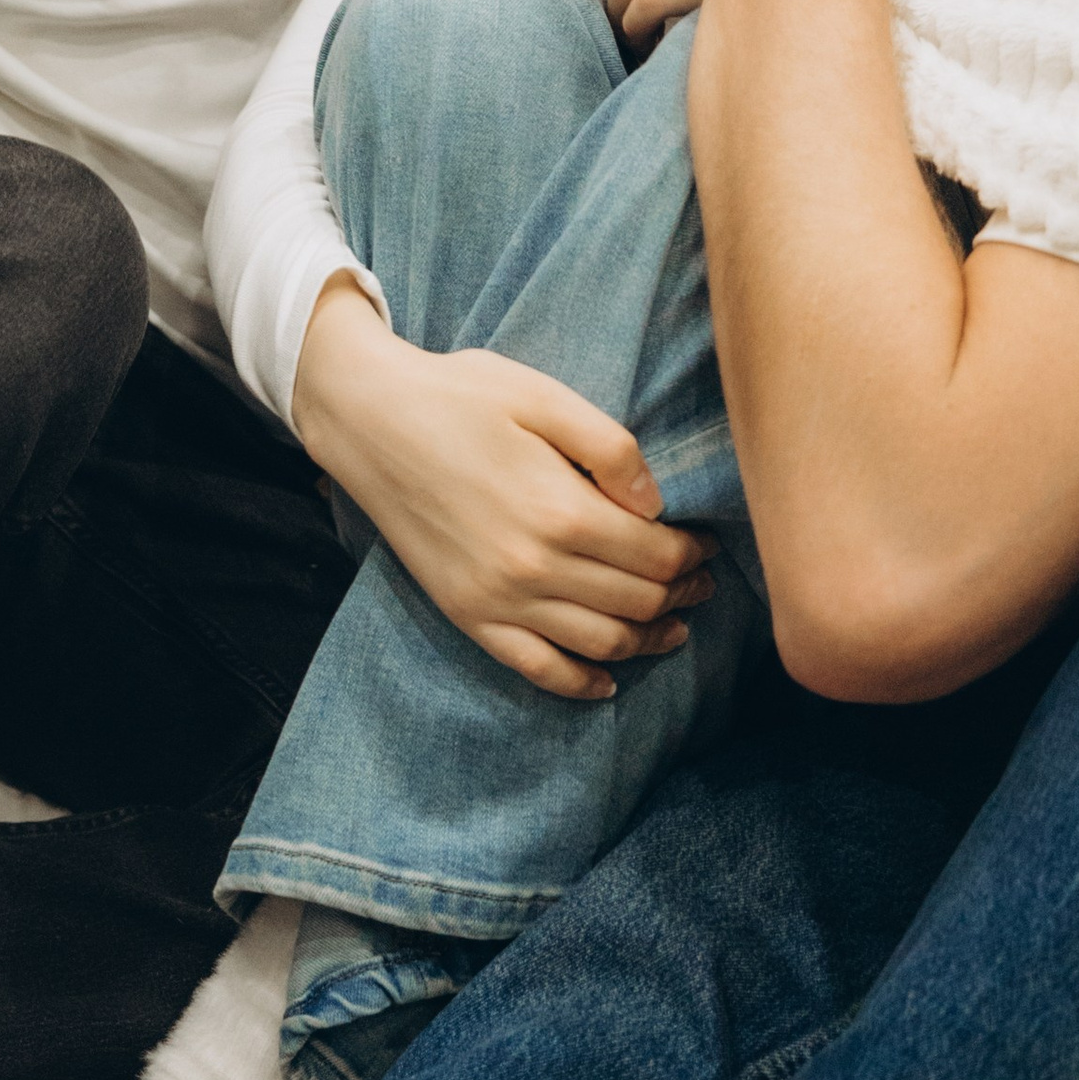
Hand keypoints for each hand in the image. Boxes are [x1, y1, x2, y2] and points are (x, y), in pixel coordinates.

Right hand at [291, 277, 715, 700]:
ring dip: (648, 641)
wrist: (370, 420)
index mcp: (561, 510)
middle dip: (681, 596)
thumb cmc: (460, 395)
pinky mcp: (468, 615)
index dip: (693, 555)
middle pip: (636, 602)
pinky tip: (608, 682)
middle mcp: (534, 567)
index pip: (655, 556)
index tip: (708, 545)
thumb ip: (610, 448)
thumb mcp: (542, 396)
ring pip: (599, 644)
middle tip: (703, 583)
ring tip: (674, 628)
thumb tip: (658, 504)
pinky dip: (580, 684)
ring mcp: (498, 600)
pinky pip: (535, 669)